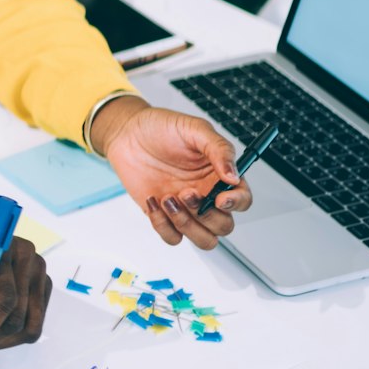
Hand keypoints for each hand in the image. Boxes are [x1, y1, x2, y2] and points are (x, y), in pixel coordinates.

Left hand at [96, 96, 253, 249]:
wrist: (126, 133)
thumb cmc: (161, 128)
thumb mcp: (193, 129)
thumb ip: (218, 149)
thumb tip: (234, 175)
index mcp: (219, 176)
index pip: (242, 199)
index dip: (236, 203)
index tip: (220, 199)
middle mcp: (206, 196)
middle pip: (224, 226)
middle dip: (206, 216)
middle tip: (186, 192)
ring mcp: (185, 209)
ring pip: (203, 239)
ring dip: (186, 224)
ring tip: (167, 198)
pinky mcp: (163, 216)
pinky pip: (172, 238)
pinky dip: (163, 226)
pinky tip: (153, 200)